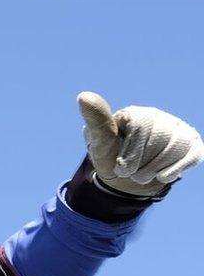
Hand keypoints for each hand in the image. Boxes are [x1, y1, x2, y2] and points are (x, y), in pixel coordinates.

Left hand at [77, 92, 202, 196]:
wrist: (127, 179)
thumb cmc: (111, 158)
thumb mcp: (99, 143)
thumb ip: (96, 121)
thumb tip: (84, 96)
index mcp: (135, 113)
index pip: (142, 125)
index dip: (132, 152)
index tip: (121, 168)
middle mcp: (159, 116)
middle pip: (161, 137)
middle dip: (143, 164)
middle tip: (129, 174)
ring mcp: (177, 129)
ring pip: (178, 146)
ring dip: (156, 169)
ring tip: (141, 176)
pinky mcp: (191, 144)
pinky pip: (192, 155)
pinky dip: (174, 169)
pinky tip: (161, 176)